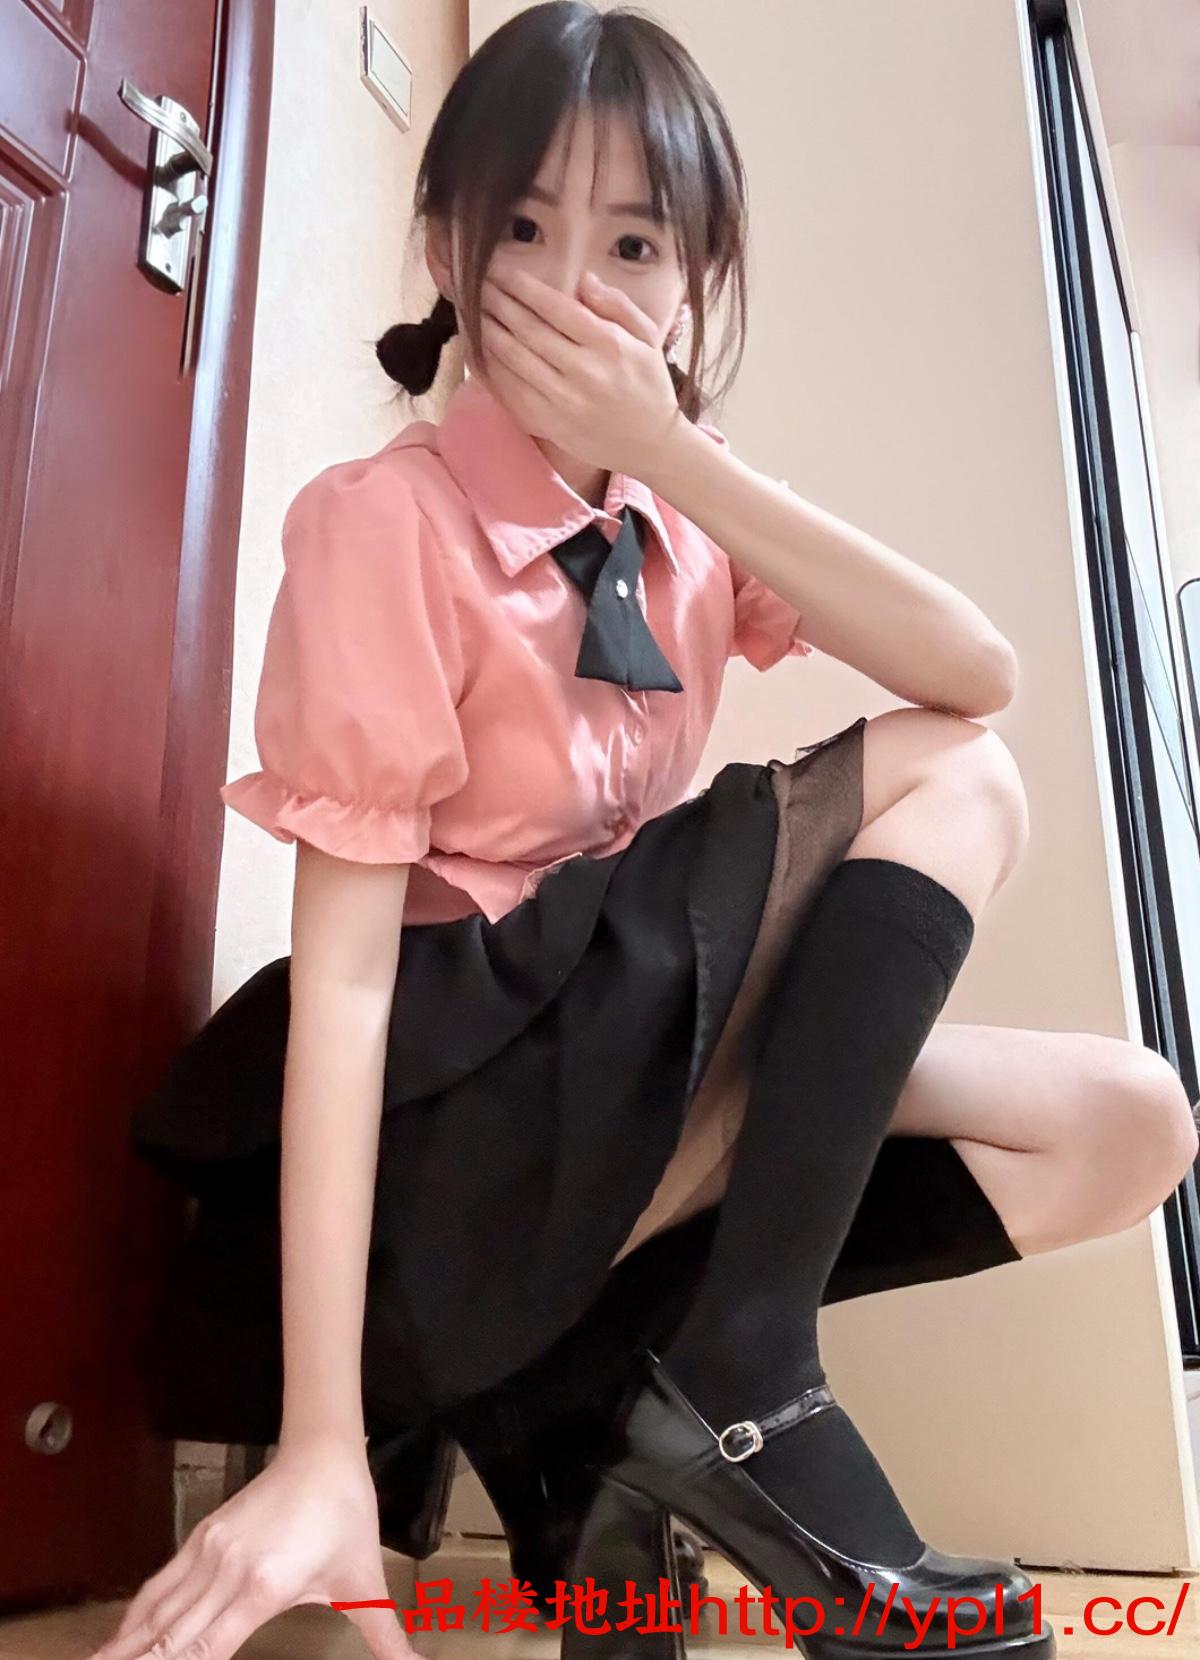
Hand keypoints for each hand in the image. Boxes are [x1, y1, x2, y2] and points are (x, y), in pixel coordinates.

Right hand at [86, 1438, 417, 1659]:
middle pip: (170, 1637)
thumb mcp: (363, 1579)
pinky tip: (121, 1637)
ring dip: (127, 1646)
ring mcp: (207, 1552)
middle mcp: (225, 1573)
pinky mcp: (202, 1537)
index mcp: (262, 1589)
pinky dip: (137, 1615)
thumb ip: (384, 1634)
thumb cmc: (345, 1515)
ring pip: (156, 1611)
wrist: (323, 1451)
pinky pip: (160, 1584)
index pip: (206, 1651)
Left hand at [478, 265, 684, 479]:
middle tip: (477, 284)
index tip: (501, 271)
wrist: (652, 445)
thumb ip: (617, 305)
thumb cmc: (650, 385)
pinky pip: (511, 392)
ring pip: (514, 359)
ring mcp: (563, 401)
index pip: (555, 308)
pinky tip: (478, 350)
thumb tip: (584, 280)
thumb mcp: (648, 338)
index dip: (523, 287)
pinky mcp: (550, 425)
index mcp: (608, 345)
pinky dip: (490, 369)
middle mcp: (583, 372)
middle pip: (528, 330)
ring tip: (472, 310)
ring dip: (487, 331)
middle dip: (498, 303)